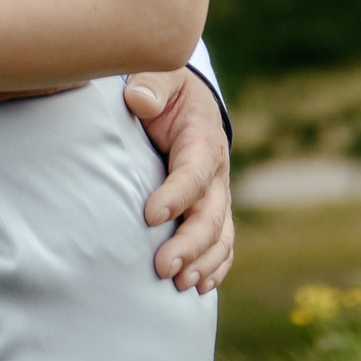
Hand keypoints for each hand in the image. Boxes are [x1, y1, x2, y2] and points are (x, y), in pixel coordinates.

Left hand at [124, 68, 232, 292]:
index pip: (194, 172)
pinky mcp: (212, 209)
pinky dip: (215, 266)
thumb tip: (138, 99)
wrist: (185, 100)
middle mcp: (216, 172)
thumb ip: (151, 84)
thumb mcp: (159, 74)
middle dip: (189, 243)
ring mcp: (217, 194)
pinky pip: (222, 243)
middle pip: (210, 213)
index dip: (176, 196)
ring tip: (179, 282)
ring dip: (202, 261)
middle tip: (163, 267)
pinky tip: (199, 286)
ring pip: (219, 235)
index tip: (150, 216)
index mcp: (203, 138)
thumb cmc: (164, 87)